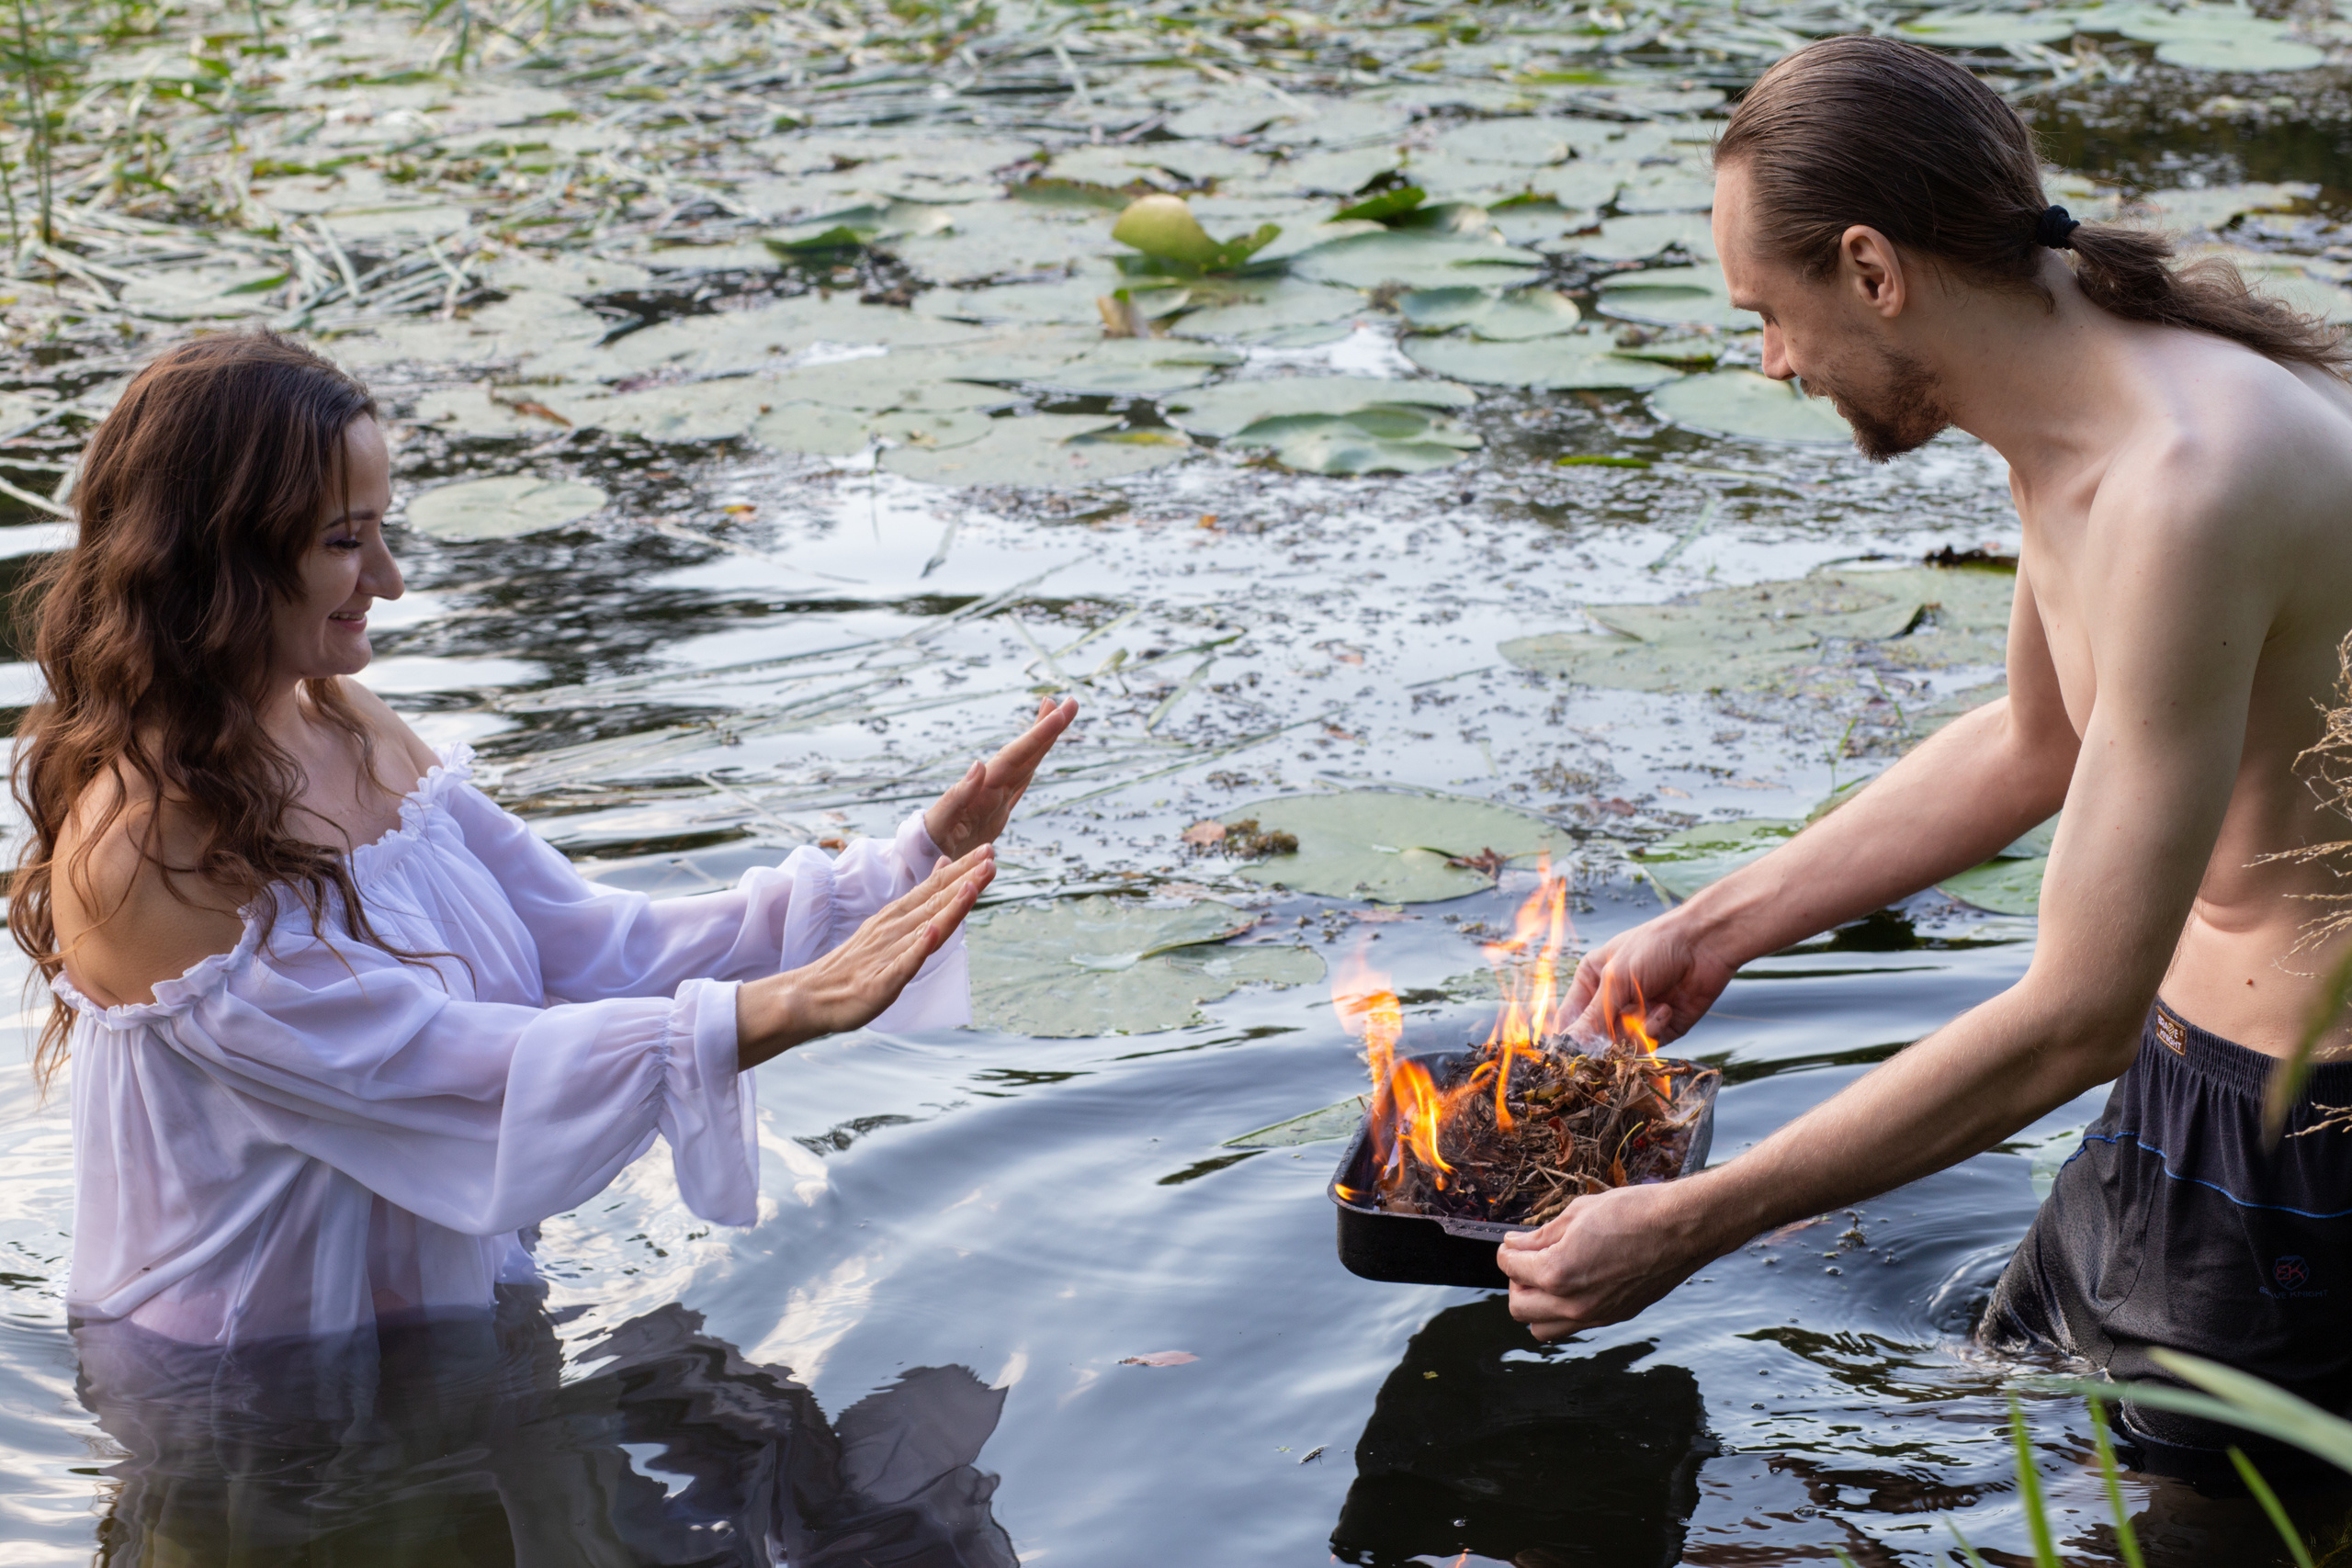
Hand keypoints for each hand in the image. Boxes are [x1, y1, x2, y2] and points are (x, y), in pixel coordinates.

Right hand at [736, 844, 994, 1067]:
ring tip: (971, 888)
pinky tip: (933, 932)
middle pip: (935, 902)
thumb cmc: (855, 964)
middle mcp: (893, 929)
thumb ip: (920, 898)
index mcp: (896, 917)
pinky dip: (919, 947)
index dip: (963, 870)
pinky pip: (903, 962)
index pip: (934, 889)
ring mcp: (888, 954)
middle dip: (966, 880)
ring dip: (949, 908)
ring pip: (925, 927)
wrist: (811, 996)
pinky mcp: (881, 981)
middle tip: (991, 857)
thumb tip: (945, 864)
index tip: (988, 851)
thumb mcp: (889, 924)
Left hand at [923, 697, 1078, 857]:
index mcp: (982, 788)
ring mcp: (994, 797)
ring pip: (1025, 763)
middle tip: (1071, 703)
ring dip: (1042, 740)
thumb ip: (957, 796)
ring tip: (1058, 714)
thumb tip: (979, 764)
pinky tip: (1038, 754)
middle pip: (1024, 752)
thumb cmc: (924, 844)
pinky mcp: (995, 811)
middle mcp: (990, 787)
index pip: (1015, 756)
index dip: (1037, 735)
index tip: (1056, 711)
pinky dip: (1032, 766)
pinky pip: (1020, 783)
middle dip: (1047, 729)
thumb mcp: (938, 823)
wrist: (916, 858)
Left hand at [1495, 1180, 1721, 1340]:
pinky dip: (1562, 1312)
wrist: (1682, 1228)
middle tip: (1526, 1261)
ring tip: (1547, 1279)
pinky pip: (1572, 1327)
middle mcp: (1573, 1303)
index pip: (1511, 1268)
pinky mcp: (1614, 1318)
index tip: (1512, 1243)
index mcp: (1558, 1272)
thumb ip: (1541, 1235)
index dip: (1507, 1252)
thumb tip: (1516, 1244)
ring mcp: (1595, 1316)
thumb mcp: (1578, 1213)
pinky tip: (1573, 1285)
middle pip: (1518, 1309)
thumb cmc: (1634, 1213)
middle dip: (1516, 1282)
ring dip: (1536, 1305)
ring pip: (1542, 1329)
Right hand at [1563, 911, 1738, 1048]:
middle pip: (1596, 1037)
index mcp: (1592, 981)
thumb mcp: (1617, 978)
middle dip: (1608, 1036)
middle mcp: (1612, 1000)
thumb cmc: (1655, 947)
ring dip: (1635, 1030)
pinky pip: (1648, 1044)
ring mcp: (1636, 1015)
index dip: (1571, 1037)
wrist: (1705, 945)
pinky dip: (1656, 1028)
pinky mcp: (1660, 1027)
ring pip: (1621, 1045)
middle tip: (1618, 1030)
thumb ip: (1593, 1015)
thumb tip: (1570, 1044)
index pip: (1571, 1018)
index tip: (1573, 1052)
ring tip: (1651, 1008)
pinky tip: (1666, 1008)